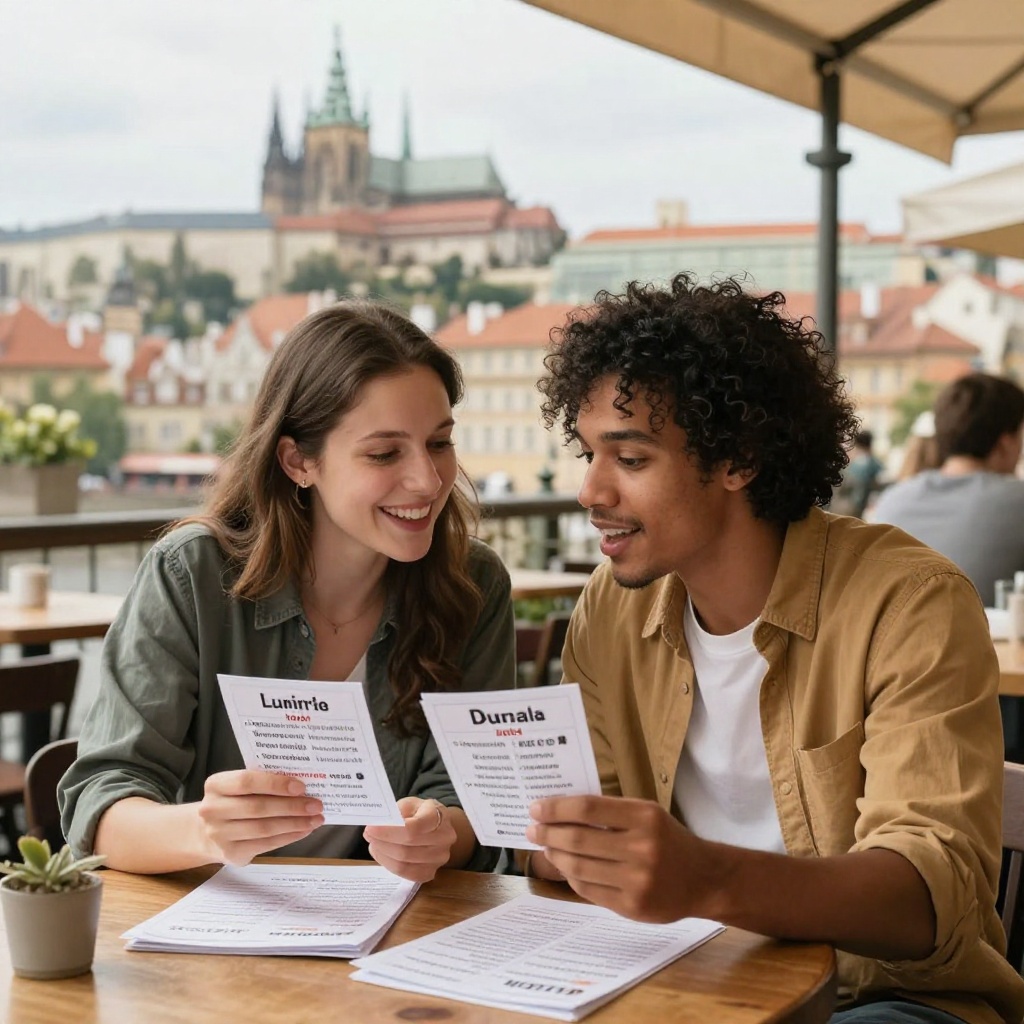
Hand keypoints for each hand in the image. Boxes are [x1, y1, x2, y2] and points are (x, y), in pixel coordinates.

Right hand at [196, 770, 323, 865]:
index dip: (275, 784)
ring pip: (264, 828)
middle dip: (292, 806)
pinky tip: (304, 830)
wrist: (206, 833)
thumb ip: (263, 783)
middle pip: (258, 807)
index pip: (246, 781)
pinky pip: (266, 844)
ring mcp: (219, 834)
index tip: (301, 787)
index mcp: (215, 785)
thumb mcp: (238, 788)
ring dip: (295, 823)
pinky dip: (289, 837)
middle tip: (316, 804)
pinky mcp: (231, 853)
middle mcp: (212, 810)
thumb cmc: (233, 803)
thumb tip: (302, 787)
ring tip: (315, 819)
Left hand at [363, 797, 456, 882]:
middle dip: (382, 842)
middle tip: (368, 834)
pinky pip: (405, 874)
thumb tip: (377, 823)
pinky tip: (382, 853)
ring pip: (403, 863)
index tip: (370, 827)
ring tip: (374, 843)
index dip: (388, 831)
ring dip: (383, 854)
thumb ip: (395, 811)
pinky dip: (389, 865)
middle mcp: (444, 839)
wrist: (438, 826)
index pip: (413, 828)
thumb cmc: (420, 812)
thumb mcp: (410, 803)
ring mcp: (440, 858)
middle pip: (406, 847)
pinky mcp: (431, 872)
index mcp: (439, 816)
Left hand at [527, 795, 712, 922]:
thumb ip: (609, 813)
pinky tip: (564, 866)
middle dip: (548, 833)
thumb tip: (559, 812)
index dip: (556, 809)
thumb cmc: (668, 840)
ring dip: (555, 855)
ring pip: (579, 867)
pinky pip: (588, 890)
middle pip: (578, 840)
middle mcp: (642, 849)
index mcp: (644, 817)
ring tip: (545, 847)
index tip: (536, 808)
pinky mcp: (632, 907)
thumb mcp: (647, 815)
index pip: (588, 809)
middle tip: (532, 829)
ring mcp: (637, 881)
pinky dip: (571, 876)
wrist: (703, 879)